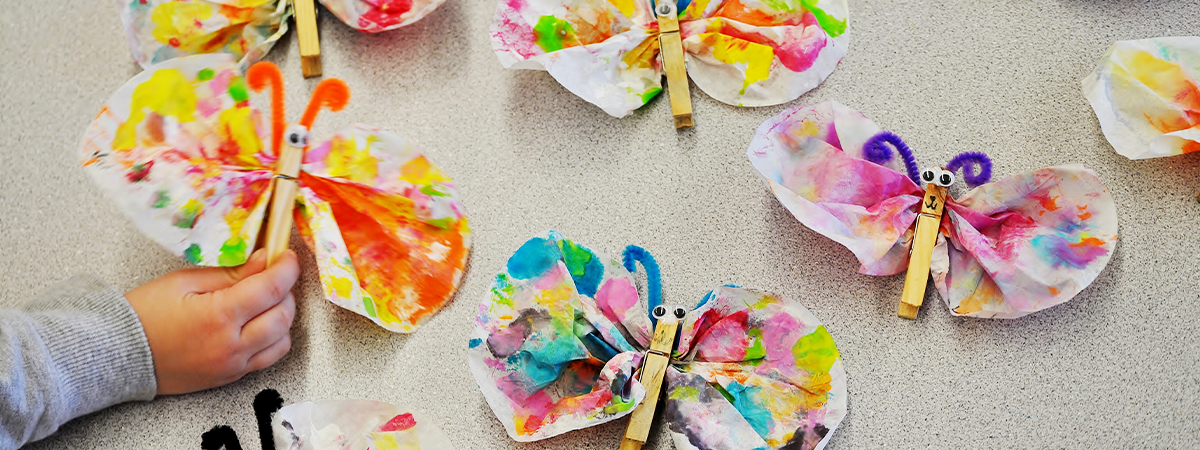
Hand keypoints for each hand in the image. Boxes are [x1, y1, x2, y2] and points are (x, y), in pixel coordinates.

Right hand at [125, 249, 299, 394]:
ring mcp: (232, 366)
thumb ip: (230, 272)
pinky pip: (268, 358)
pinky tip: (259, 323)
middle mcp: (231, 346)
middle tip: (272, 275)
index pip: (272, 289)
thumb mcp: (185, 281)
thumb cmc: (144, 313)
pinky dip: (274, 339)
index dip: (286, 268)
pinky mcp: (230, 377)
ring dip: (283, 316)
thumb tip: (264, 260)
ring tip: (265, 300)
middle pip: (283, 316)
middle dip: (286, 290)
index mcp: (218, 316)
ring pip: (282, 340)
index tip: (286, 256)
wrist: (118, 353)